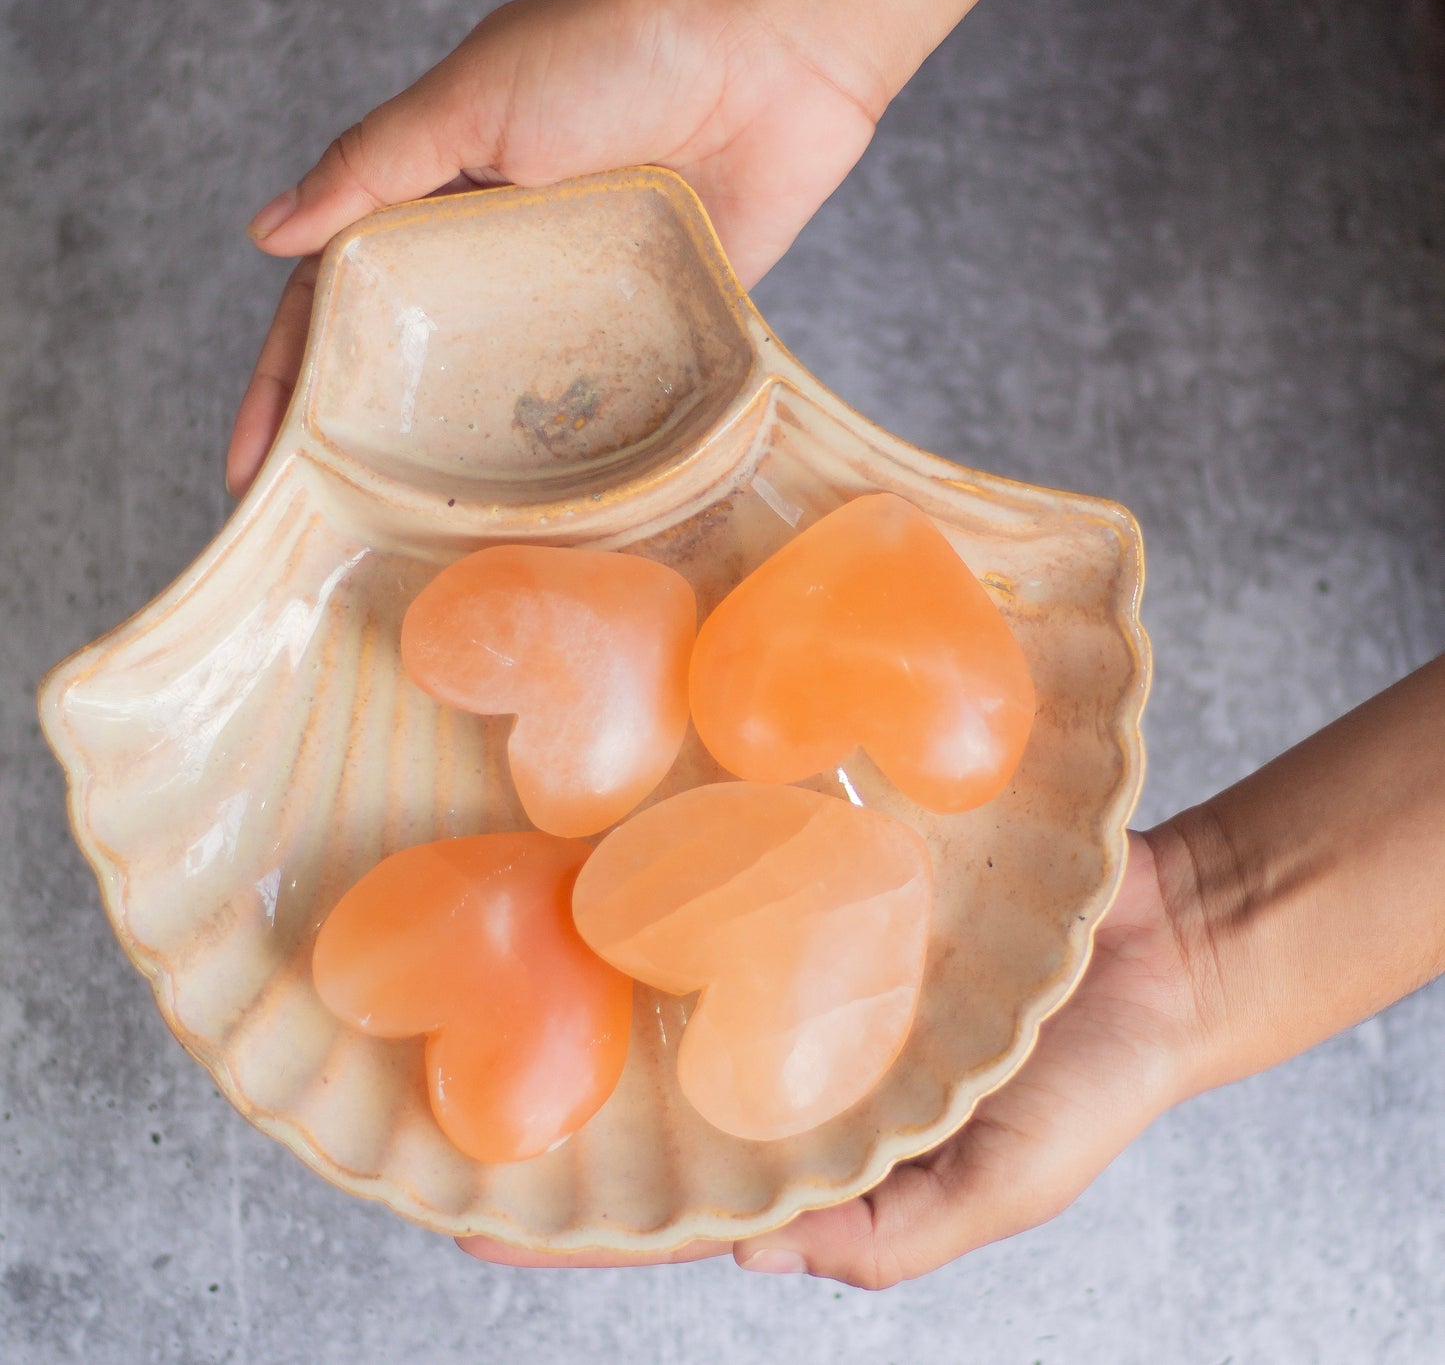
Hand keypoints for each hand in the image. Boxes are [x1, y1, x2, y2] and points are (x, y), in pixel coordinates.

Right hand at [226, 0, 883, 495]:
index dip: (291, 384)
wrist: (775, 52)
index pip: (339, 304)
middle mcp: (501, 263)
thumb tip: (267, 235)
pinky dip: (572, 456)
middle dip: (363, 448)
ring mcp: (576, 303)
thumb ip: (375, 166)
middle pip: (415, 368)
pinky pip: (603, 404)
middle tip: (325, 531)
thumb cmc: (622, 48)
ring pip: (505, 400)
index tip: (256, 469)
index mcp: (440, 203)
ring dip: (464, 469)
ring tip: (419, 548)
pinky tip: (544, 515)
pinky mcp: (655, 330)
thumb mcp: (477, 96)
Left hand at [458, 829, 1212, 1286]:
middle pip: (663, 1080)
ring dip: (610, 963)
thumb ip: (890, 1233)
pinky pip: (750, 881)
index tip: (470, 1213)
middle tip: (453, 1062)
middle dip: (568, 1081)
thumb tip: (752, 1250)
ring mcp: (807, 964)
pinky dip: (695, 875)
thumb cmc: (1097, 1082)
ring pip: (689, 972)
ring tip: (506, 947)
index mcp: (827, 1145)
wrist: (1168, 944)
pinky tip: (625, 851)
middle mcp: (796, 1052)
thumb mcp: (1005, 1187)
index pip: (686, 1197)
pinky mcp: (834, 884)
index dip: (584, 1217)